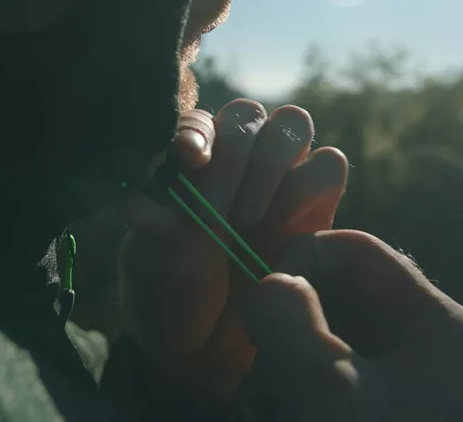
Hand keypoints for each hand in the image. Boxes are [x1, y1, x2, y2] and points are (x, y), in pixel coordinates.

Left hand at [118, 98, 348, 399]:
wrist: (212, 347)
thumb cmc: (170, 294)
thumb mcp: (150, 262)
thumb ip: (150, 227)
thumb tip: (134, 201)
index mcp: (189, 160)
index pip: (200, 120)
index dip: (198, 132)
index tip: (189, 159)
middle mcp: (236, 158)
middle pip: (248, 115)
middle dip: (235, 158)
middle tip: (218, 213)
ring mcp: (279, 176)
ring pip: (292, 124)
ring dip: (271, 167)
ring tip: (252, 220)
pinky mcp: (318, 202)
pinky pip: (329, 164)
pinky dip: (308, 186)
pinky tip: (282, 228)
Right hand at [241, 230, 462, 420]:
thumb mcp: (323, 389)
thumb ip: (286, 317)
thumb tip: (266, 284)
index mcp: (436, 324)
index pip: (358, 251)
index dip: (302, 258)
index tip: (258, 294)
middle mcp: (424, 340)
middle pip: (341, 288)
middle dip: (290, 310)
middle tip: (258, 347)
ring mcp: (398, 374)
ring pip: (325, 324)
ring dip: (284, 347)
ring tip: (265, 387)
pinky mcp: (371, 401)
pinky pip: (321, 362)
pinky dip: (290, 374)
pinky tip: (274, 401)